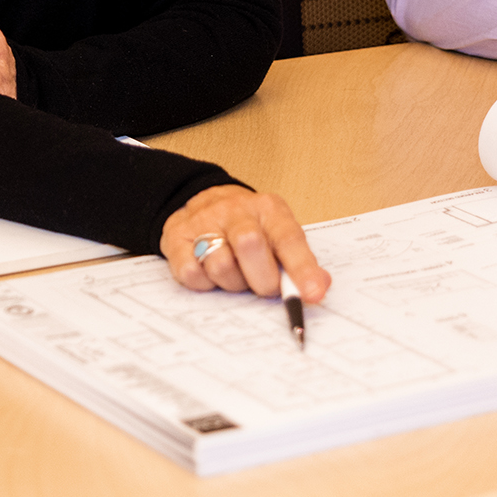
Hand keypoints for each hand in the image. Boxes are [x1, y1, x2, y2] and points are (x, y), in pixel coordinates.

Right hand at [161, 184, 329, 301]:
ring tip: (235, 275)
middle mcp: (235, 210)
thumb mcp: (277, 234)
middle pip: (250, 245)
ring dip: (232, 283)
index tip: (312, 294)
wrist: (202, 202)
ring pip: (220, 265)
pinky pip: (192, 274)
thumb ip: (299, 259)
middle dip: (262, 280)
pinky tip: (210, 273)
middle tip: (264, 287)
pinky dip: (205, 283)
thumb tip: (319, 285)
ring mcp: (203, 221)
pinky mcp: (176, 237)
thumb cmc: (248, 226)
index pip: (288, 238)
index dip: (301, 268)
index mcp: (267, 208)